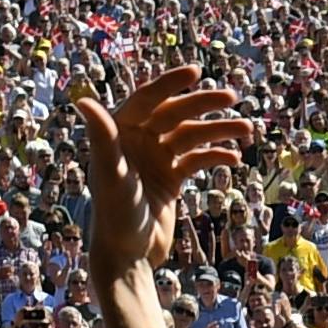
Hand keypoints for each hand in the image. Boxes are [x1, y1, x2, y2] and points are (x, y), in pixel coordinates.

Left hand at [71, 69, 253, 327]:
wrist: (127, 256)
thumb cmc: (114, 216)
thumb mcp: (110, 175)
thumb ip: (101, 137)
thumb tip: (81, 100)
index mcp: (119, 133)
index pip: (147, 99)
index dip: (170, 84)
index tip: (195, 72)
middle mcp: (137, 142)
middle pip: (175, 113)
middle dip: (203, 104)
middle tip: (231, 97)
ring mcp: (155, 159)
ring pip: (191, 135)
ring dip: (218, 131)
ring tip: (246, 129)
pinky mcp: (170, 179)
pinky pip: (196, 159)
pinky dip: (215, 156)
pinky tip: (234, 159)